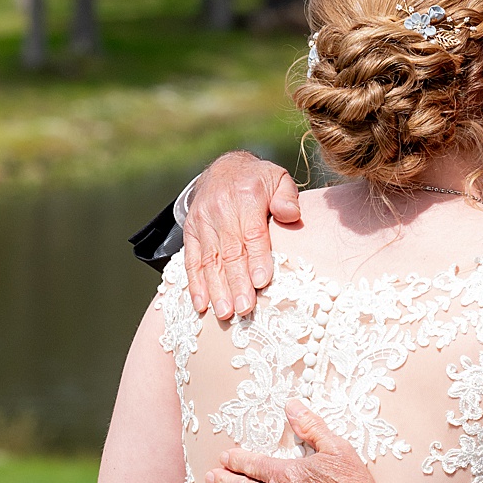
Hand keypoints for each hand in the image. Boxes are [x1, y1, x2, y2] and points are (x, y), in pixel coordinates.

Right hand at [182, 151, 299, 319]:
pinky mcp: (190, 232)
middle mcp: (221, 209)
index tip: (261, 283)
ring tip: (225, 313)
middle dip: (237, 283)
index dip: (257, 258)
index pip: (252, 232)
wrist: (222, 169)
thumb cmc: (257, 181)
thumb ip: (286, 197)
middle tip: (244, 308)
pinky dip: (195, 284)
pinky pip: (192, 260)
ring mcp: (202, 222)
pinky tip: (201, 305)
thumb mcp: (278, 178)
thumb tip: (291, 216)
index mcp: (246, 196)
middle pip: (230, 251)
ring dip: (216, 289)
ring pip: (210, 260)